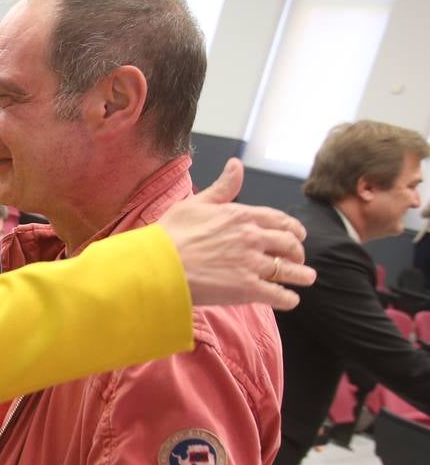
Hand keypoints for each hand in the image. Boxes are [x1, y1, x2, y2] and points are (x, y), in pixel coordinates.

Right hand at [158, 158, 315, 310]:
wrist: (158, 265)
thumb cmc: (170, 234)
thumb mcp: (195, 203)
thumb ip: (222, 187)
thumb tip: (236, 165)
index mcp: (242, 215)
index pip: (280, 221)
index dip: (292, 229)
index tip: (296, 235)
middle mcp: (253, 237)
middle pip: (290, 244)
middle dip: (297, 252)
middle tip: (297, 258)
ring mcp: (253, 264)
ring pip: (290, 270)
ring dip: (302, 275)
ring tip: (305, 278)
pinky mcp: (248, 289)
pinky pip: (279, 294)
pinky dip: (288, 298)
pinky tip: (290, 299)